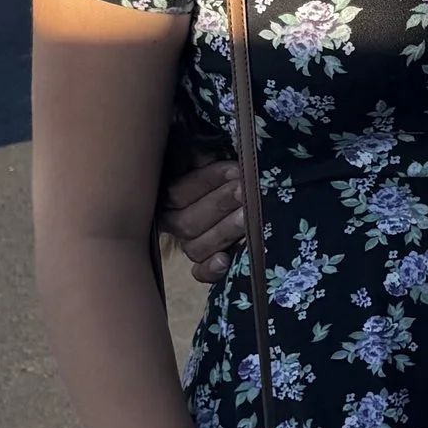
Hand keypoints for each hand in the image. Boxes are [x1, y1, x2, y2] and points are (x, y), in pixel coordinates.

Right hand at [160, 155, 244, 287]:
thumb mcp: (217, 161)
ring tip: (246, 217)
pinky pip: (201, 274)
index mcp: (171, 197)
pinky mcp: (209, 267)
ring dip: (223, 231)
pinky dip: (211, 269)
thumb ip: (205, 157)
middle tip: (244, 192)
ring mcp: (193, 245)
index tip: (235, 170)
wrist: (255, 192)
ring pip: (195, 248)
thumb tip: (202, 153)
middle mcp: (177, 223)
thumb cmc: (234, 173)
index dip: (206, 181)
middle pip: (186, 223)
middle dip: (219, 204)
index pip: (177, 193)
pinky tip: (225, 260)